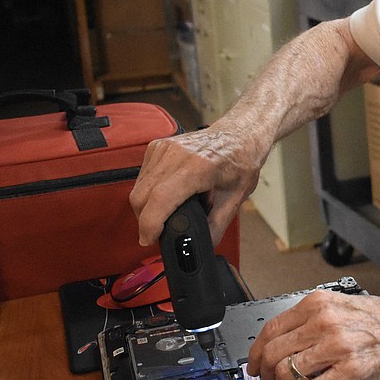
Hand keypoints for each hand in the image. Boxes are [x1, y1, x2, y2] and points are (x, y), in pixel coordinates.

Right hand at [129, 125, 262, 245]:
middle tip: (159, 233)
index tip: (150, 239)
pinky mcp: (157, 147)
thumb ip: (217, 225)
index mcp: (198, 167)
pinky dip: (147, 192)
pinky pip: (141, 177)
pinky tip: (164, 197)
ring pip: (138, 187)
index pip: (161, 198)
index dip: (150, 224)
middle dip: (146, 221)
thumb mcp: (236, 198)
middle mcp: (176, 155)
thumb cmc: (241, 161)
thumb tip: (202, 245)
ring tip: (166, 214)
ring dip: (145, 208)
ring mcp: (164, 148)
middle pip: (142, 196)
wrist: (239, 134)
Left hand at [245, 290, 379, 379]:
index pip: (270, 329)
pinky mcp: (350, 372)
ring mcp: (336, 347)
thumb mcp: (345, 306)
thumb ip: (314, 321)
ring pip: (286, 374)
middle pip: (272, 354)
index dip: (256, 353)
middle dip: (266, 375)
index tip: (254, 366)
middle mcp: (325, 322)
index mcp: (320, 303)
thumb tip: (285, 343)